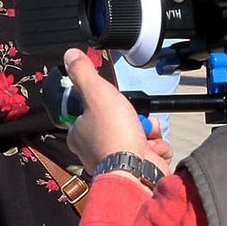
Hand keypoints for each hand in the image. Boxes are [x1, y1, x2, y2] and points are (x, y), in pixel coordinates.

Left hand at [62, 47, 173, 176]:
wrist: (136, 170)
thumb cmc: (113, 132)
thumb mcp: (96, 93)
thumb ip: (84, 73)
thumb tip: (70, 55)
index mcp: (80, 134)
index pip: (93, 112)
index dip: (108, 104)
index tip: (115, 103)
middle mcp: (95, 149)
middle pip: (121, 122)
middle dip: (136, 118)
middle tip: (134, 118)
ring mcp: (117, 161)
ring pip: (140, 135)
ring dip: (149, 131)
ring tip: (146, 134)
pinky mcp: (138, 169)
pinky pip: (151, 151)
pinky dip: (156, 148)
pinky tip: (153, 150)